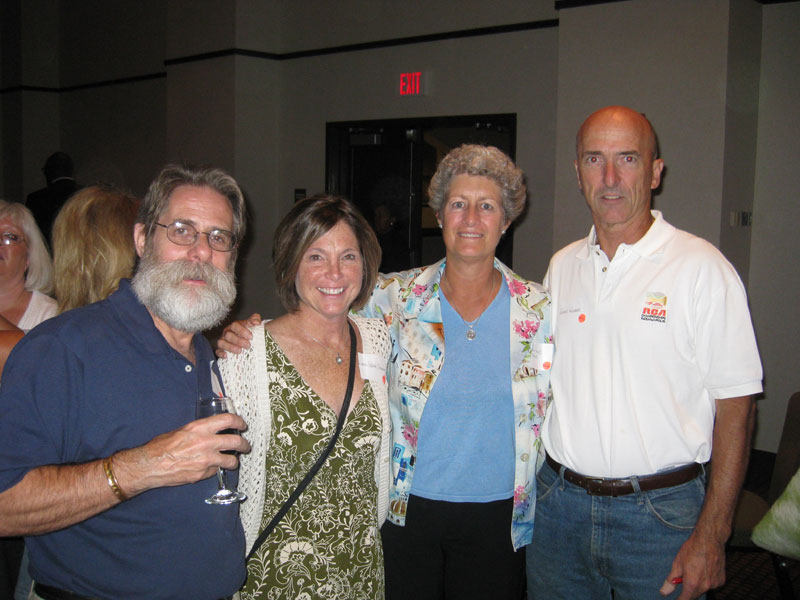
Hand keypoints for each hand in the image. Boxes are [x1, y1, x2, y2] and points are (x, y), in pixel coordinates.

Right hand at [113, 413, 250, 494]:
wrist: (150, 465)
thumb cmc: (161, 446)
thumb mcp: (182, 430)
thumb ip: (199, 431)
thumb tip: (211, 431)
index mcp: (200, 428)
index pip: (228, 420)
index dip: (239, 422)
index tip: (242, 425)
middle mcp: (206, 443)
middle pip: (236, 442)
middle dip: (244, 444)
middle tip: (245, 446)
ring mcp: (206, 460)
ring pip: (231, 461)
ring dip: (234, 461)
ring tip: (232, 460)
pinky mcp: (203, 474)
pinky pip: (216, 471)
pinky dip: (216, 470)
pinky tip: (211, 468)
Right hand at [215, 313, 261, 357]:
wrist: (247, 341)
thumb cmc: (249, 332)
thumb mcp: (253, 324)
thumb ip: (255, 319)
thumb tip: (256, 322)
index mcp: (234, 326)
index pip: (235, 326)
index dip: (242, 331)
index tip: (251, 336)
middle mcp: (227, 332)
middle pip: (228, 335)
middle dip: (238, 341)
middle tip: (248, 345)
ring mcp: (223, 341)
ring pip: (221, 343)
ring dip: (230, 347)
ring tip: (240, 351)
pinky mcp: (221, 349)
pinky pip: (218, 351)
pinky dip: (221, 353)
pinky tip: (227, 356)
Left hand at [660, 531, 725, 598]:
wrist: (710, 540)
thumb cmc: (691, 549)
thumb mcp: (677, 564)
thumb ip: (671, 581)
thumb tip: (664, 592)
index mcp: (693, 583)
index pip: (685, 599)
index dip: (680, 599)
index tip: (677, 599)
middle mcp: (705, 586)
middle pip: (694, 595)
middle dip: (688, 590)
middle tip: (685, 576)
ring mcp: (715, 584)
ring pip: (703, 589)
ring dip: (698, 584)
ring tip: (696, 568)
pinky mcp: (722, 580)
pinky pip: (712, 584)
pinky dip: (707, 580)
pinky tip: (705, 569)